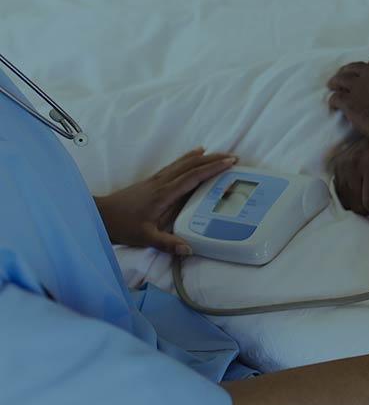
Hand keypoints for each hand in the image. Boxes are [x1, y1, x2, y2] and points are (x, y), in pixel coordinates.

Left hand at [95, 148, 237, 254]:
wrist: (99, 214)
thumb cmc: (122, 225)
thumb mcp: (145, 237)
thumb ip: (167, 244)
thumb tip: (189, 249)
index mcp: (164, 194)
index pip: (193, 176)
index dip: (213, 169)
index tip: (229, 163)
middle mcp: (162, 182)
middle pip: (191, 165)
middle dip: (213, 159)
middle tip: (233, 158)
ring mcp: (157, 179)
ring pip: (184, 162)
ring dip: (203, 157)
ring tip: (220, 154)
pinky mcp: (153, 181)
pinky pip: (176, 165)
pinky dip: (189, 158)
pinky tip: (194, 155)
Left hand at [327, 55, 368, 146]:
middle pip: (355, 67)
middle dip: (349, 70)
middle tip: (344, 74)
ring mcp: (359, 88)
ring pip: (342, 79)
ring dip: (336, 81)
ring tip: (332, 85)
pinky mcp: (350, 104)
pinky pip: (336, 98)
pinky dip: (333, 99)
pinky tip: (332, 103)